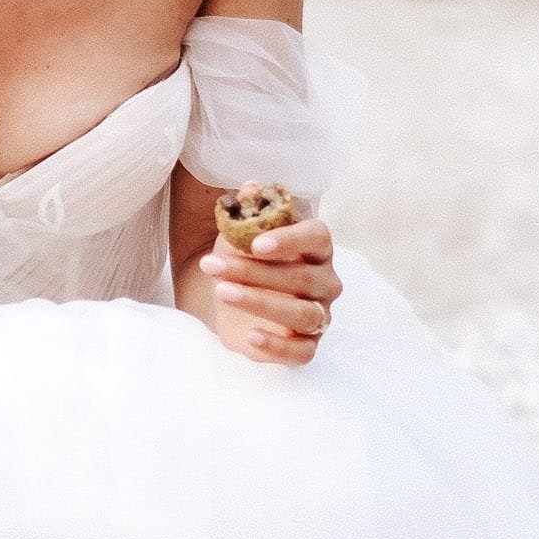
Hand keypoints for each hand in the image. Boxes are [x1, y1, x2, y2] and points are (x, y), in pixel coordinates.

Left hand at [202, 219, 341, 367]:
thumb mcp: (239, 234)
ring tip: (222, 292)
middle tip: (213, 266)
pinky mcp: (305, 346)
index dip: (289, 239)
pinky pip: (301, 351)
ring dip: (260, 302)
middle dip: (254, 272)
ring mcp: (318, 315)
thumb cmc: (243, 260)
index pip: (317, 237)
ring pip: (302, 313)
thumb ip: (247, 210)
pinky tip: (251, 335)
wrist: (227, 298)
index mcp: (315, 247)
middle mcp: (324, 281)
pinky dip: (277, 345)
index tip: (255, 244)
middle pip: (301, 277)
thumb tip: (250, 187)